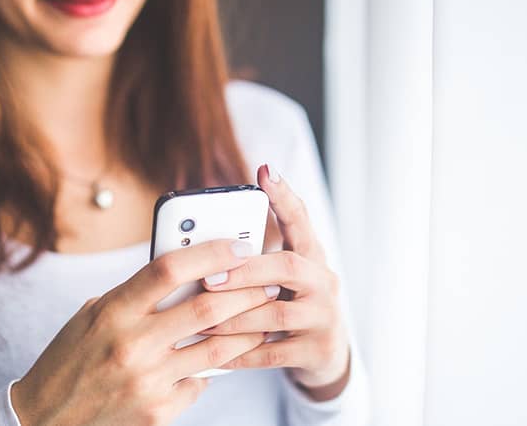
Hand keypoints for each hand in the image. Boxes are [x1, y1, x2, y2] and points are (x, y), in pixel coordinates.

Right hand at [11, 239, 278, 425]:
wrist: (46, 422)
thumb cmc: (70, 361)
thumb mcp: (92, 317)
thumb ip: (135, 296)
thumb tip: (186, 273)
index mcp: (112, 311)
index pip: (169, 269)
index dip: (210, 252)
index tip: (238, 245)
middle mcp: (131, 344)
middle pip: (206, 308)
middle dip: (246, 292)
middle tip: (267, 282)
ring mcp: (147, 381)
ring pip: (217, 350)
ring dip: (247, 332)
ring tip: (264, 319)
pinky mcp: (158, 412)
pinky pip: (200, 383)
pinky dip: (213, 370)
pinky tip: (222, 360)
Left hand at [200, 164, 350, 399]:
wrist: (326, 355)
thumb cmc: (290, 306)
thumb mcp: (280, 279)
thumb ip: (253, 261)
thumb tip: (200, 245)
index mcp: (311, 256)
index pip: (300, 219)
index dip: (284, 196)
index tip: (265, 171)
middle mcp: (324, 281)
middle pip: (288, 267)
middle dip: (246, 271)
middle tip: (209, 278)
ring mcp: (324, 316)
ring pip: (277, 314)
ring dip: (235, 317)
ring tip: (202, 320)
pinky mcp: (318, 349)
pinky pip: (274, 353)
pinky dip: (242, 353)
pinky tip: (216, 355)